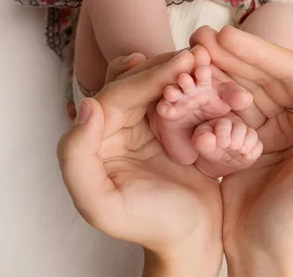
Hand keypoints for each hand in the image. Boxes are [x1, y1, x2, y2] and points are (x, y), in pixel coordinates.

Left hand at [57, 50, 222, 275]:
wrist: (190, 238)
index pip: (118, 95)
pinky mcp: (174, 127)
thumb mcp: (101, 204)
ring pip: (160, 84)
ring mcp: (148, 124)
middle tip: (197, 53)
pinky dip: (198, 86)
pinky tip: (215, 76)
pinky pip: (183, 98)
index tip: (181, 63)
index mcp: (97, 138)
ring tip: (208, 59)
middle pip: (138, 81)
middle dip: (167, 66)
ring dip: (183, 71)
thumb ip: (77, 157)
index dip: (147, 77)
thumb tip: (86, 105)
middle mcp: (118, 125)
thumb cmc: (146, 225)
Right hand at [191, 26, 292, 275]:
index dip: (262, 54)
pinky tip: (191, 80)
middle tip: (201, 38)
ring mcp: (271, 127)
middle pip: (266, 76)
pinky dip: (210, 95)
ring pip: (244, 88)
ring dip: (220, 69)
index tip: (228, 39)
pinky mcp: (245, 138)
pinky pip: (227, 109)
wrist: (262, 252)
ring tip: (192, 52)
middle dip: (235, 56)